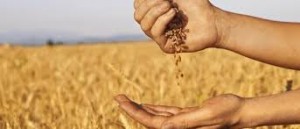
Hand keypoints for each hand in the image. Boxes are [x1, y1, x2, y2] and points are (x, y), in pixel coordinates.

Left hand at [115, 94, 245, 128]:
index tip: (121, 100)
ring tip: (126, 99)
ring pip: (155, 116)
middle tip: (118, 96)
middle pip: (149, 120)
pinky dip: (154, 108)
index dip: (134, 112)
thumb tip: (161, 128)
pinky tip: (146, 104)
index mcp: (180, 128)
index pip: (151, 122)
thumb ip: (183, 122)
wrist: (239, 111)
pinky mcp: (185, 117)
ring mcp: (181, 122)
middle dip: (132, 109)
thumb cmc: (226, 112)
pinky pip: (166, 113)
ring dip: (141, 108)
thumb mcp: (206, 114)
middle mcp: (178, 128)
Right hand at [134, 0, 221, 52]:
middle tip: (167, 1)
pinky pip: (155, 33)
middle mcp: (154, 25)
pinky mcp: (166, 46)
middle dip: (149, 4)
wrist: (213, 21)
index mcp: (154, 13)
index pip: (138, 6)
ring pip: (144, 24)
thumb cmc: (197, 5)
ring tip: (172, 7)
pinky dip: (163, 20)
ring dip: (155, 12)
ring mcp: (160, 37)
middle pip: (137, 15)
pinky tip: (174, 13)